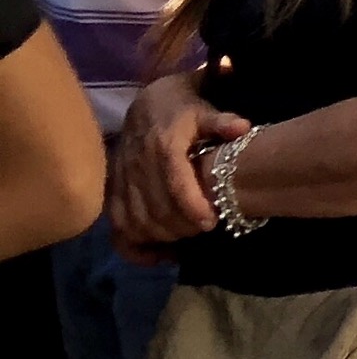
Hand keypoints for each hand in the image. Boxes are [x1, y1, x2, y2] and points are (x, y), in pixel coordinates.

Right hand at [110, 70, 241, 254]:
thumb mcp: (205, 109)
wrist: (148, 103)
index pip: (176, 185)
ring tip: (186, 239)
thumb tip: (242, 128)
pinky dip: (134, 246)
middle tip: (204, 230)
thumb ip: (222, 122)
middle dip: (182, 227)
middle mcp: (138, 166)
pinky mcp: (112, 192)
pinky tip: (157, 255)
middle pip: (157, 210)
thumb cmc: (183, 109)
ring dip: (161, 237)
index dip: (193, 208)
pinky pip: (117, 227)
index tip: (212, 222)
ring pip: (136, 222)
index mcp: (164, 146)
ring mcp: (121, 181)